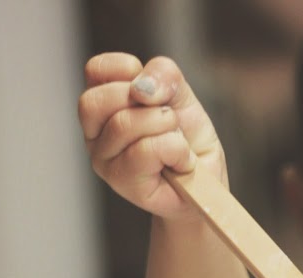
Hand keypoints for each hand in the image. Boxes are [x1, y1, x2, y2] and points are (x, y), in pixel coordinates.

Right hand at [78, 52, 226, 222]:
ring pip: (124, 124)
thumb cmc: (189, 138)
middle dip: (147, 104)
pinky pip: (146, 150)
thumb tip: (142, 87)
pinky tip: (181, 162)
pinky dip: (176, 150)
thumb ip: (163, 74)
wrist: (207, 179)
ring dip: (166, 127)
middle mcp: (95, 133)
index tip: (156, 91)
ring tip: (177, 142)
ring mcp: (103, 160)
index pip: (96, 70)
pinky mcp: (122, 182)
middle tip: (169, 120)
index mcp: (103, 105)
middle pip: (99, 99)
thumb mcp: (182, 94)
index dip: (130, 70)